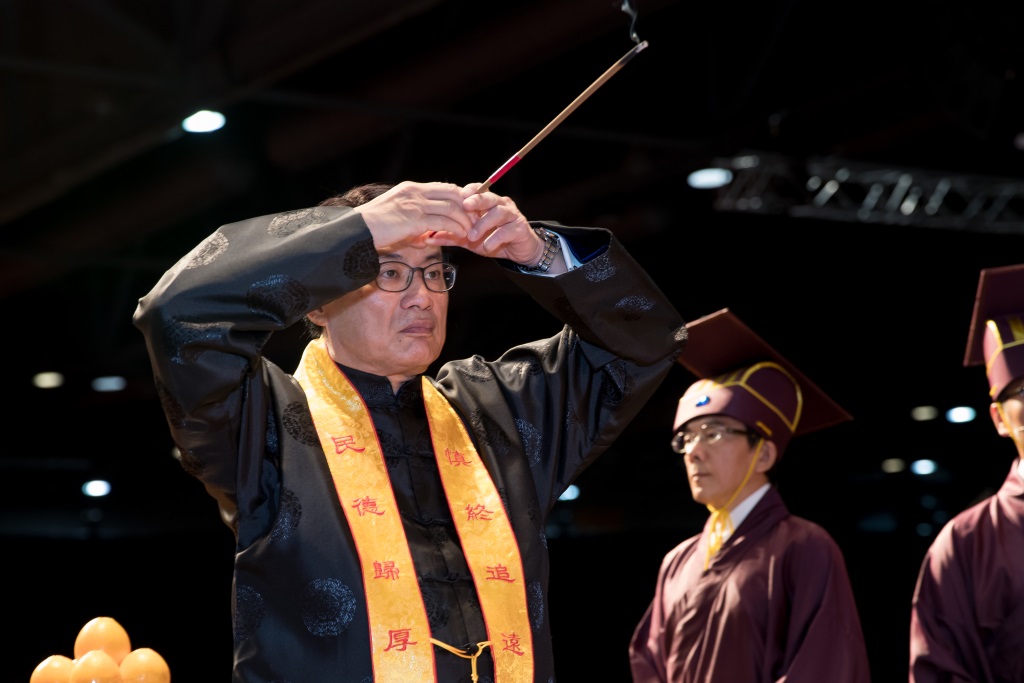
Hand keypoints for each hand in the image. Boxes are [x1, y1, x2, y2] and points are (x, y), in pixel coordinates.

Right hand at [353, 181, 474, 249]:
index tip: (469, 209)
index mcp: (411, 189)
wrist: (357, 231)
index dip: (460, 197)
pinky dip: (455, 229)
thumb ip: (414, 224)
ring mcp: (415, 204)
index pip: (444, 187)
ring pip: (451, 208)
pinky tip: (461, 236)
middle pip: (452, 193)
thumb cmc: (373, 228)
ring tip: (472, 230)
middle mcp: (415, 193)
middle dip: (468, 206)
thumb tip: (426, 237)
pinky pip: (443, 222)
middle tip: (476, 219)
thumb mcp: (396, 219)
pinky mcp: (414, 219)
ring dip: (464, 220)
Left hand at [422, 183, 544, 265]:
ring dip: (483, 223)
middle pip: (488, 196)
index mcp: (487, 202)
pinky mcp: (519, 228)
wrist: (518, 251)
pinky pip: (506, 230)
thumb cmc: (493, 240)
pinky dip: (495, 238)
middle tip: (465, 206)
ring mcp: (511, 215)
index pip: (476, 190)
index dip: (466, 192)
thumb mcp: (469, 239)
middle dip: (476, 200)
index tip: (453, 199)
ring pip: (498, 212)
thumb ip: (451, 236)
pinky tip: (487, 246)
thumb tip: (429, 237)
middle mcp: (500, 204)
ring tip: (472, 236)